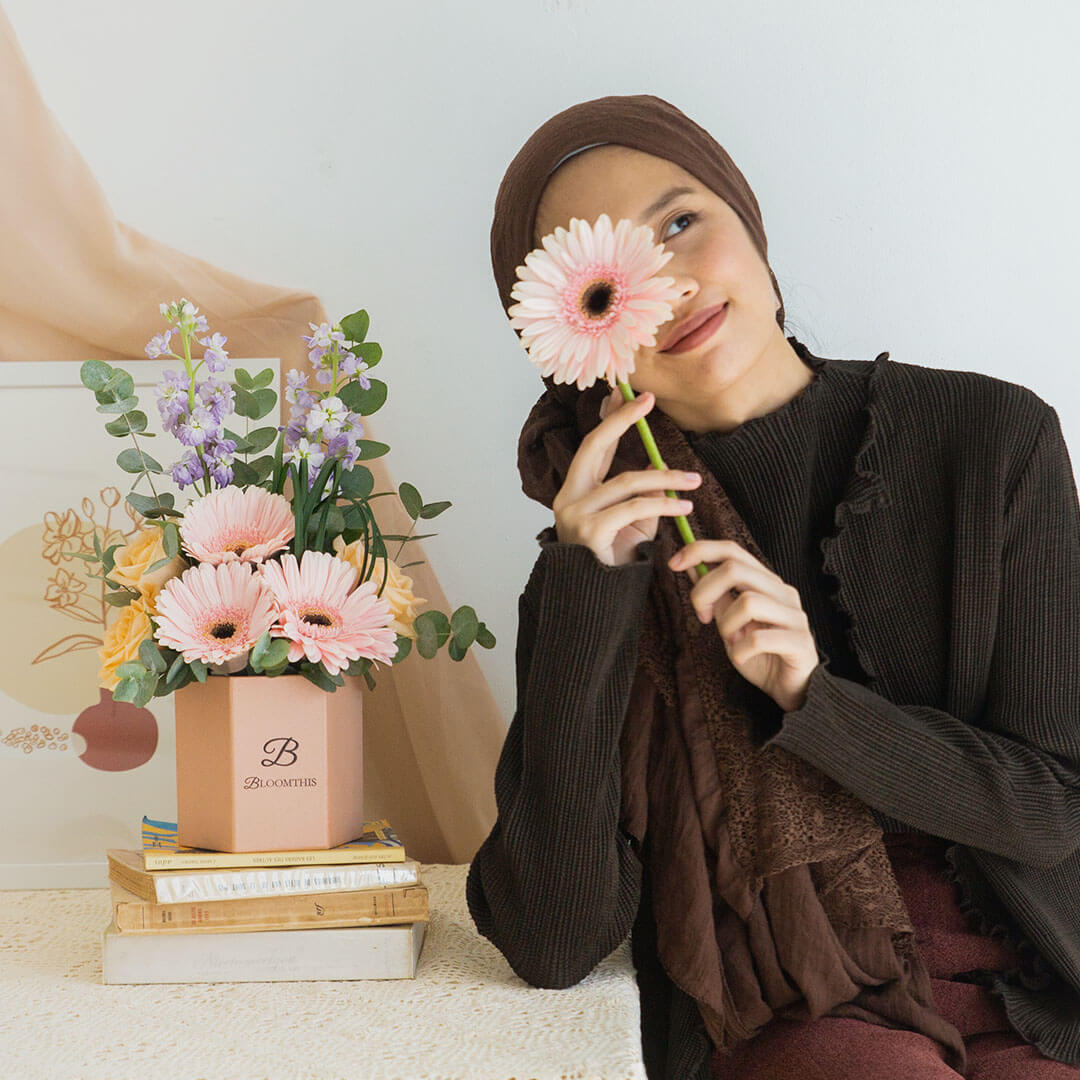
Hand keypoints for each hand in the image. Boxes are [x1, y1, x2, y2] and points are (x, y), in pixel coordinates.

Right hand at [552, 387, 702, 566]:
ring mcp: (575, 512)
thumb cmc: (614, 562)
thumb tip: (658, 467)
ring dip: (665, 478)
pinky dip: (663, 504)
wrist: (597, 602)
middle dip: (622, 420)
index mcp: (576, 492)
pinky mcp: (590, 529)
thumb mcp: (634, 523)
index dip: (610, 418)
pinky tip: (683, 507)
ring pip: (627, 481)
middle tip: (649, 401)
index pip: (592, 446)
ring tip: (693, 482)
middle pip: (594, 446)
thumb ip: (643, 495)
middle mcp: (569, 497)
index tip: (629, 395)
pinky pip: (634, 507)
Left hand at [668, 540, 820, 712]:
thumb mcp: (729, 620)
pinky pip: (759, 638)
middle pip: (735, 569)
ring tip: (732, 641)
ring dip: (727, 625)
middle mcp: (783, 592)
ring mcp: (794, 616)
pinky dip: (741, 651)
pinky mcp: (800, 642)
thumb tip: (692, 565)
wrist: (787, 688)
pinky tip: (743, 657)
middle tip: (703, 616)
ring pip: (747, 602)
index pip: (732, 550)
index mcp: (766, 582)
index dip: (700, 550)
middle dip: (705, 591)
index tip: (674, 563)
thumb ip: (715, 594)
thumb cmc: (759, 653)